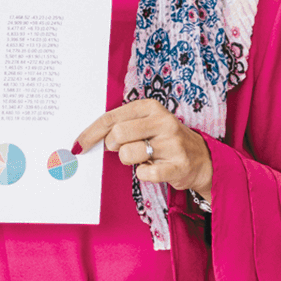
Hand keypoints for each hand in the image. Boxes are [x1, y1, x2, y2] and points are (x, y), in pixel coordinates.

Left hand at [74, 98, 213, 199]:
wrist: (202, 159)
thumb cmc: (165, 140)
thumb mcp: (146, 124)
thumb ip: (121, 126)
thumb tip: (86, 140)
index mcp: (150, 107)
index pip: (111, 117)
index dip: (91, 133)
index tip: (78, 145)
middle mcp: (162, 121)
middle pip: (116, 134)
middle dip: (113, 146)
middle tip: (124, 149)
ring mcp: (171, 143)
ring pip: (127, 154)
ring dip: (129, 160)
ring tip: (144, 157)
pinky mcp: (178, 165)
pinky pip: (144, 173)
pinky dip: (144, 173)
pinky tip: (154, 168)